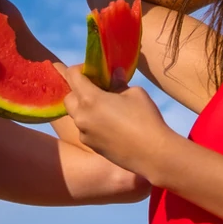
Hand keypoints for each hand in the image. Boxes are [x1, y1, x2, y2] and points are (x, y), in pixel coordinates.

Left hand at [62, 66, 177, 180]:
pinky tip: (110, 125)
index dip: (79, 69)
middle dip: (78, 90)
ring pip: (76, 115)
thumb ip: (118, 83)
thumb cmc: (145, 119)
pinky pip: (85, 129)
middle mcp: (81, 116)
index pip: (72, 76)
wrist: (153, 154)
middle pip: (69, 97)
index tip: (91, 70)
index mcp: (89, 99)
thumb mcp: (135, 93)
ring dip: (84, 107)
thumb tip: (114, 75)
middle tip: (96, 88)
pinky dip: (92, 123)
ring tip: (105, 107)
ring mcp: (84, 133)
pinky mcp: (91, 145)